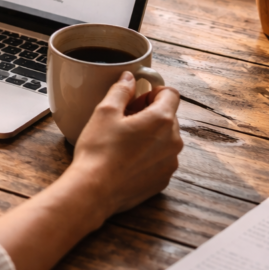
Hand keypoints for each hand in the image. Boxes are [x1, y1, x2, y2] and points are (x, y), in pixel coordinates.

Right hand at [68, 72, 182, 217]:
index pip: (171, 93)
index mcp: (162, 120)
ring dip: (149, 135)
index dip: (152, 92)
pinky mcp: (163, 180)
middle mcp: (173, 141)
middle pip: (168, 116)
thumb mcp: (104, 111)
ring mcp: (170, 163)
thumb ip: (120, 90)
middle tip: (123, 119)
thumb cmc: (98, 151)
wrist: (95, 190)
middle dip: (148, 113)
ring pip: (165, 139)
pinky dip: (148, 155)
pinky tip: (125, 159)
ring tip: (122, 141)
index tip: (136, 99)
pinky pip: (160, 159)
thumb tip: (129, 78)